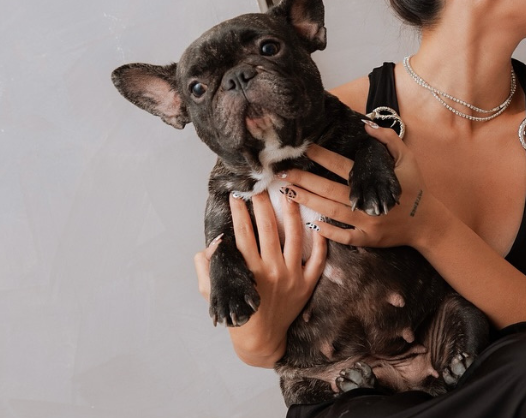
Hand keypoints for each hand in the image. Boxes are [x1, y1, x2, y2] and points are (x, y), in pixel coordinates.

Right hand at [192, 191, 325, 366]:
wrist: (260, 340)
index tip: (237, 193)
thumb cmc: (235, 313)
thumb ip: (206, 266)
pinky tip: (317, 223)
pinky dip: (319, 241)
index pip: (243, 231)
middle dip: (264, 203)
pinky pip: (317, 259)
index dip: (239, 210)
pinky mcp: (307, 285)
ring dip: (292, 212)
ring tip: (289, 193)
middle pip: (268, 227)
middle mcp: (271, 270)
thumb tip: (212, 243)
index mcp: (247, 270)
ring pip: (294, 236)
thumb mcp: (212, 291)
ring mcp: (291, 276)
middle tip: (262, 184)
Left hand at [279, 122, 445, 250]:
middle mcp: (368, 203)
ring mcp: (367, 223)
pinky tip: (311, 224)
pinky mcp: (368, 240)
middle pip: (329, 190)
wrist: (427, 223)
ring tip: (287, 193)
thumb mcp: (407, 159)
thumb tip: (366, 125)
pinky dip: (328, 232)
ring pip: (331, 212)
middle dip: (304, 180)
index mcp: (375, 181)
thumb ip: (388, 139)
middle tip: (282, 173)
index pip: (342, 166)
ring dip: (308, 202)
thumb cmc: (416, 188)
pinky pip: (344, 238)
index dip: (322, 157)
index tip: (305, 149)